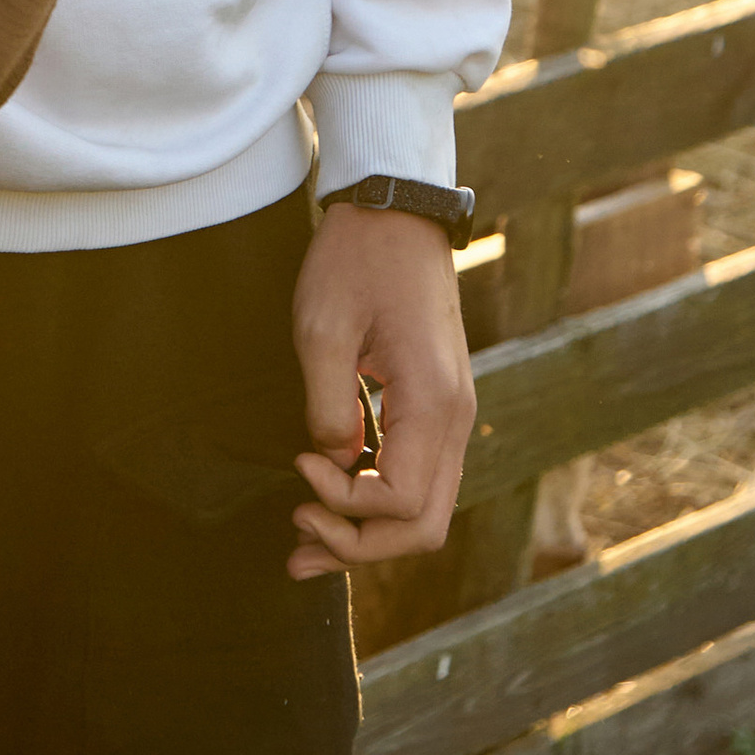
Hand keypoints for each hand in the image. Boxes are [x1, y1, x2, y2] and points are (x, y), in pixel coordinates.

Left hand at [289, 204, 477, 576]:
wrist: (394, 209)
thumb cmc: (356, 260)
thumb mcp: (322, 328)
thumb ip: (328, 407)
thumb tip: (332, 462)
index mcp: (434, 402)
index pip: (400, 501)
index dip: (344, 503)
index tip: (299, 465)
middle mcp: (456, 419)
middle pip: (424, 526)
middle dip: (360, 546)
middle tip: (298, 537)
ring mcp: (453, 414)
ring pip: (425, 509)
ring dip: (369, 534)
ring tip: (307, 542)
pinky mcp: (438, 405)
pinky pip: (419, 476)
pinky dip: (379, 501)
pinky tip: (335, 499)